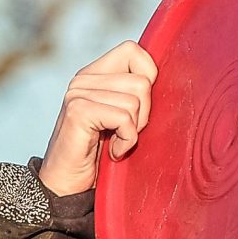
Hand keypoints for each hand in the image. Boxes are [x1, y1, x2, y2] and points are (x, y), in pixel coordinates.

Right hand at [39, 41, 156, 196]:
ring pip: (136, 100)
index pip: (134, 50)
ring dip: (133, 131)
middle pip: (142, 81)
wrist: (66, 187)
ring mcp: (78, 93)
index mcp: (95, 74)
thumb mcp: (121, 119)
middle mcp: (84, 78)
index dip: (148, 77)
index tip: (139, 109)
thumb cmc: (101, 156)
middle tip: (125, 133)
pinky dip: (126, 141)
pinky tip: (112, 151)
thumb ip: (135, 94)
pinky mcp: (78, 111)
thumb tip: (171, 80)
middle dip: (144, 114)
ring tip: (116, 143)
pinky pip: (124, 118)